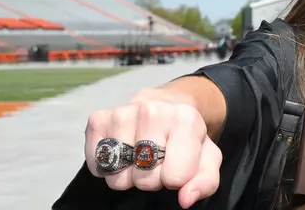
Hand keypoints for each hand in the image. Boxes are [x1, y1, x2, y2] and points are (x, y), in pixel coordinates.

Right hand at [84, 88, 222, 208]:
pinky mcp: (98, 119)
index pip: (174, 177)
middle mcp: (153, 111)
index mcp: (185, 119)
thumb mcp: (207, 158)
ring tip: (141, 156)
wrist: (168, 105)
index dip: (175, 179)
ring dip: (129, 175)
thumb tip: (186, 198)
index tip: (177, 164)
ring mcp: (123, 113)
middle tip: (159, 160)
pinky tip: (123, 152)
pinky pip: (97, 165)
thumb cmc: (187, 137)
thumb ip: (205, 181)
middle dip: (152, 178)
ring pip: (118, 176)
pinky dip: (108, 168)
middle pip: (144, 178)